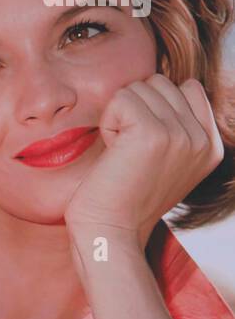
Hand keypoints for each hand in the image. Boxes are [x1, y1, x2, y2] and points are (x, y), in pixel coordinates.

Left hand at [64, 74, 223, 251]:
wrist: (109, 234)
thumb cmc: (124, 200)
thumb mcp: (167, 163)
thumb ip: (178, 127)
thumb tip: (160, 88)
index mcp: (210, 147)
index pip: (189, 88)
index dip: (156, 107)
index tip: (144, 147)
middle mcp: (201, 141)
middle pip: (162, 83)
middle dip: (136, 111)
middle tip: (128, 153)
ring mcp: (180, 135)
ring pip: (141, 86)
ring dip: (120, 116)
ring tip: (121, 154)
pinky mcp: (152, 134)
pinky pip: (121, 98)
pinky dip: (108, 122)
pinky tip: (112, 152)